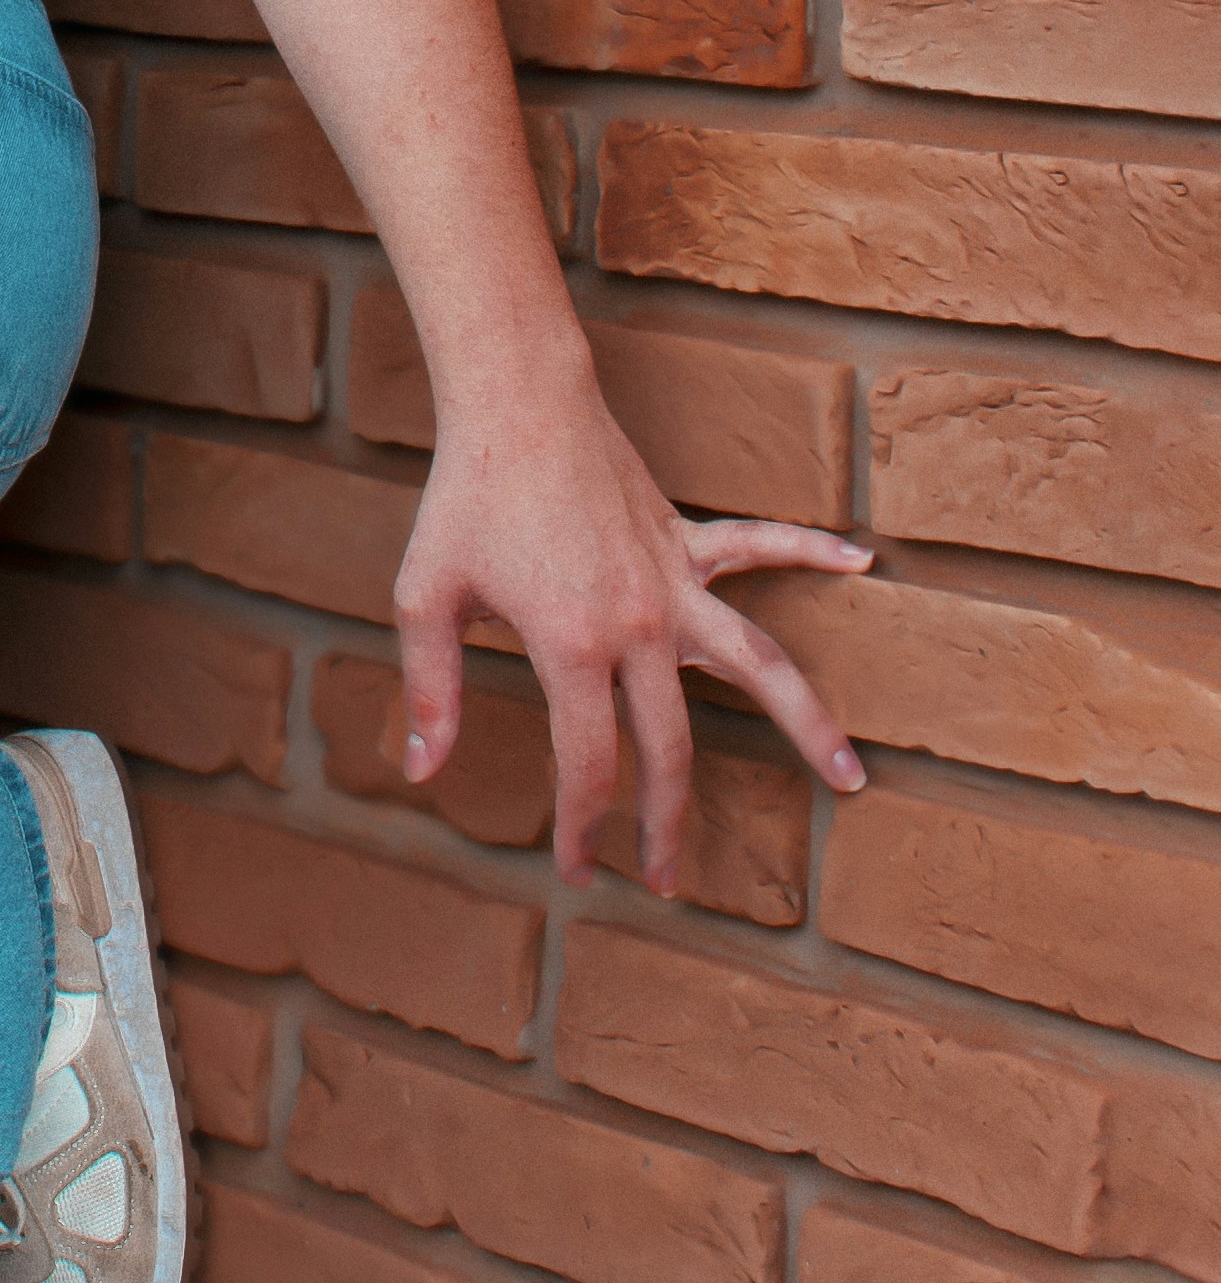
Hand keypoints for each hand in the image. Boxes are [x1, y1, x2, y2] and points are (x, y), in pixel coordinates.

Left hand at [393, 383, 872, 893]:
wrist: (512, 403)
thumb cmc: (465, 498)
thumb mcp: (425, 595)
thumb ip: (429, 686)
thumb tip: (420, 768)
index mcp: (572, 646)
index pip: (589, 763)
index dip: (582, 825)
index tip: (576, 867)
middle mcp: (638, 625)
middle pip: (671, 745)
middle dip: (667, 821)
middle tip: (665, 879)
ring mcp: (671, 581)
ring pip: (759, 663)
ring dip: (807, 721)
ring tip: (850, 778)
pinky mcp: (683, 538)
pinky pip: (759, 545)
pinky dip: (811, 548)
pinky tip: (861, 557)